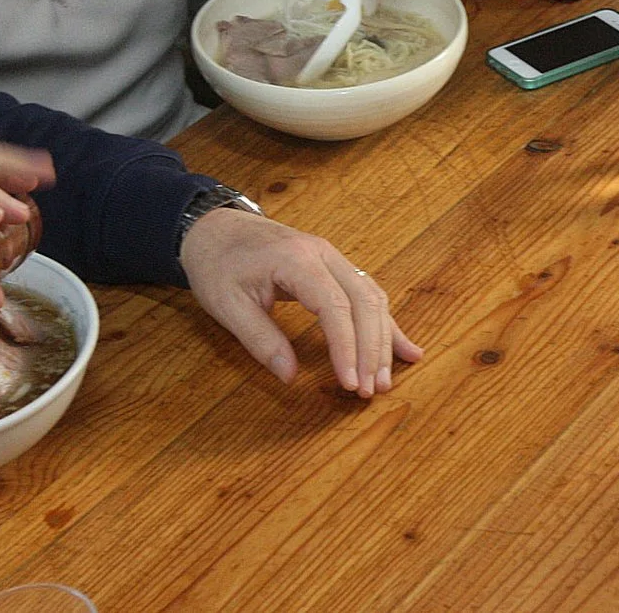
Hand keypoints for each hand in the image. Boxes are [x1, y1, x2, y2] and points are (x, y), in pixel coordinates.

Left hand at [179, 207, 424, 396]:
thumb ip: (260, 340)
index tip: (350, 382)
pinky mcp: (334, 267)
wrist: (214, 228)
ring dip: (382, 340)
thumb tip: (290, 377)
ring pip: (372, 297)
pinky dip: (384, 324)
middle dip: (372, 349)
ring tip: (384, 380)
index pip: (335, 306)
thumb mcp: (227, 305)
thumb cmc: (218, 264)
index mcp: (297, 259)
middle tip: (371, 390)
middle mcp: (323, 254)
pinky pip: (367, 294)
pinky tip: (405, 349)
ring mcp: (332, 258)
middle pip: (363, 301)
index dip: (347, 347)